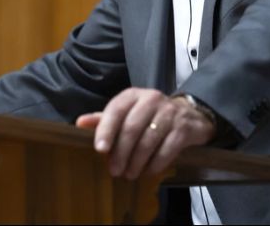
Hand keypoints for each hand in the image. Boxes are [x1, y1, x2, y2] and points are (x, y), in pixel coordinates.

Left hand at [75, 87, 215, 179]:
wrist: (189, 115)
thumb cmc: (149, 115)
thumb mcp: (127, 113)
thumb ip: (105, 119)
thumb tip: (80, 123)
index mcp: (133, 95)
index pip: (116, 109)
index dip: (106, 129)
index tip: (100, 149)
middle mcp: (151, 99)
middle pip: (132, 128)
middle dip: (121, 152)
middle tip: (114, 170)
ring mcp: (170, 113)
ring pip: (149, 140)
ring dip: (137, 161)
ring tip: (130, 174)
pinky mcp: (184, 128)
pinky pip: (167, 149)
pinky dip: (156, 164)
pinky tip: (148, 172)